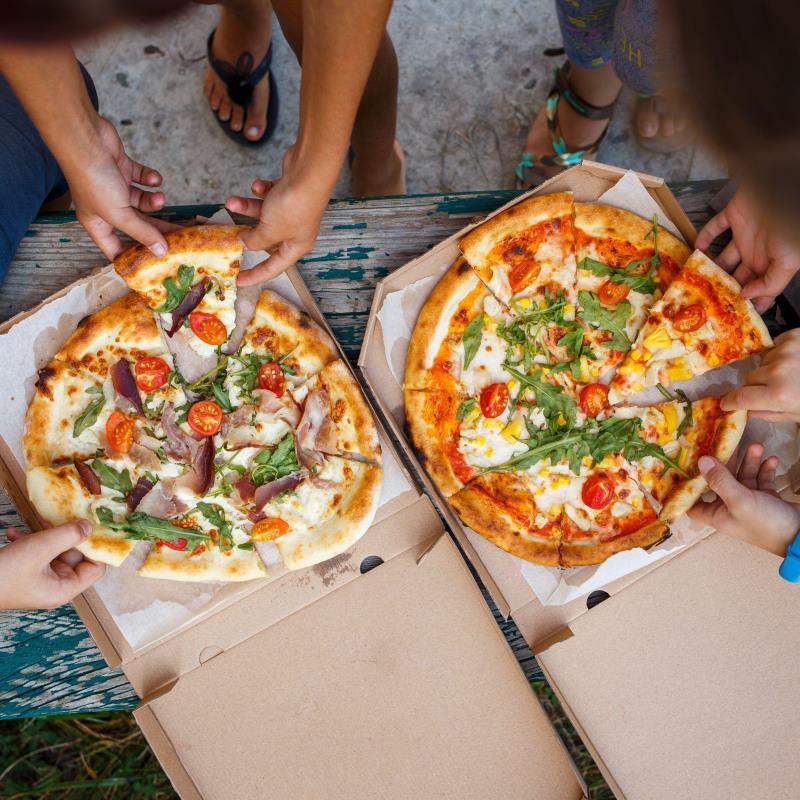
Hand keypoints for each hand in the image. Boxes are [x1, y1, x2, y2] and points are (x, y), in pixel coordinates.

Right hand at [0, 521, 105, 609]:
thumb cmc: (3, 572)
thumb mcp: (39, 548)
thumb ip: (68, 536)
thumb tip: (89, 526)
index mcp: (64, 589)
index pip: (95, 569)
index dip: (97, 547)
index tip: (97, 525)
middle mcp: (54, 586)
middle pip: (75, 556)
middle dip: (67, 535)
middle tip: (65, 514)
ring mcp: (38, 580)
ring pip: (53, 551)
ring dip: (44, 535)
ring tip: (37, 520)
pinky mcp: (23, 573)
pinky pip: (33, 554)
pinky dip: (26, 541)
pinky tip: (13, 532)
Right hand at [65, 117, 178, 259]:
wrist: (86, 140)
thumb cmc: (93, 180)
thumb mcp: (120, 214)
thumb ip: (142, 233)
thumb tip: (161, 252)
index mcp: (97, 223)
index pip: (114, 248)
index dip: (132, 257)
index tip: (152, 264)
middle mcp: (105, 206)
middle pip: (136, 225)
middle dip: (156, 230)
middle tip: (178, 236)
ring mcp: (113, 186)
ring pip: (141, 201)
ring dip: (153, 200)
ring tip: (160, 197)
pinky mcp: (122, 168)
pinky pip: (142, 178)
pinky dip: (150, 179)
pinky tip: (154, 179)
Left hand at [226, 151, 328, 284]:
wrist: (308, 171)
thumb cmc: (294, 206)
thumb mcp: (270, 230)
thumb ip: (255, 240)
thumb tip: (245, 243)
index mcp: (296, 247)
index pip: (273, 268)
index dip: (255, 276)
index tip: (238, 281)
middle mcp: (296, 230)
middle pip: (266, 238)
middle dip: (246, 232)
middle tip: (229, 232)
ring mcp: (292, 210)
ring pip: (263, 214)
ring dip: (246, 207)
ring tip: (231, 201)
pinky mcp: (288, 191)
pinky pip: (269, 196)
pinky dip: (261, 192)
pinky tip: (258, 185)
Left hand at [688, 444, 799, 555]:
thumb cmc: (766, 524)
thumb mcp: (740, 501)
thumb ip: (720, 480)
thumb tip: (701, 460)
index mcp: (716, 514)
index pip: (692, 503)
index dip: (686, 487)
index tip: (684, 466)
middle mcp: (729, 508)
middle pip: (720, 481)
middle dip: (725, 462)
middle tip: (729, 443)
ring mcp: (749, 503)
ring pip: (743, 477)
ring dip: (749, 462)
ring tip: (757, 446)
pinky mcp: (766, 499)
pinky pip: (761, 480)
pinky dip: (765, 470)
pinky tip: (772, 459)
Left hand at [696, 187, 799, 312]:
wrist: (783, 188)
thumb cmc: (791, 226)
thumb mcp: (789, 261)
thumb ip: (771, 282)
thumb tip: (747, 296)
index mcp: (772, 263)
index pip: (760, 289)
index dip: (750, 303)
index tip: (735, 319)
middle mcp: (757, 251)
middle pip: (737, 276)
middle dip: (724, 290)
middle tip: (706, 304)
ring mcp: (745, 233)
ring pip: (723, 256)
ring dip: (710, 267)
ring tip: (695, 281)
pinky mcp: (734, 214)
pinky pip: (715, 227)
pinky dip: (704, 236)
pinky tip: (696, 248)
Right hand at [721, 329, 799, 423]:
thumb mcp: (797, 416)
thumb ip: (768, 413)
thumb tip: (747, 409)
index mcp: (778, 395)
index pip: (740, 397)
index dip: (730, 401)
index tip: (726, 403)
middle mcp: (777, 371)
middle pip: (750, 378)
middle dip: (756, 386)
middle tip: (773, 390)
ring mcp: (785, 351)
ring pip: (763, 361)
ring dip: (770, 368)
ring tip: (791, 374)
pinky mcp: (794, 336)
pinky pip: (775, 345)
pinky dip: (781, 353)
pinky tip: (795, 361)